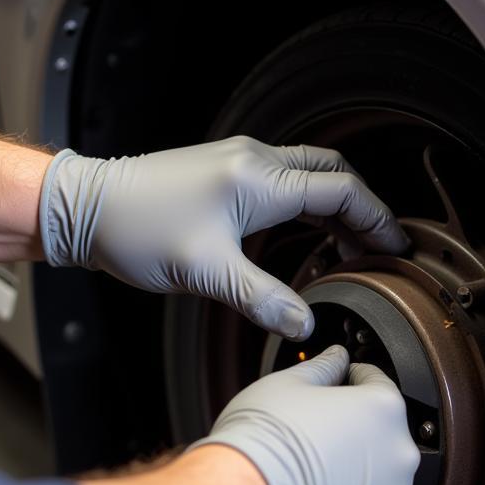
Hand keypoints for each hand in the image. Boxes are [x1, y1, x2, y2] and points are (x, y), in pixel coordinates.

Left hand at [39, 137, 406, 338]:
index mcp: (259, 178)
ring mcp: (239, 162)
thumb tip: (304, 324)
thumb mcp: (205, 272)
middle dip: (362, 210)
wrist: (87, 207)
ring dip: (334, 209)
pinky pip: (283, 183)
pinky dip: (306, 207)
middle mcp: (255, 160)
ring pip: (308, 178)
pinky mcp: (225, 172)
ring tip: (351, 250)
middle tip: (379, 249)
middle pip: (331, 176)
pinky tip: (308, 238)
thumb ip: (262, 300)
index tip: (397, 248)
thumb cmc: (137, 231)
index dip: (376, 220)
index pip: (340, 191)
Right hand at [192, 345, 418, 484]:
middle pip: (380, 439)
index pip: (377, 382)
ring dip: (352, 481)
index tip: (337, 387)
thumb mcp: (286, 384)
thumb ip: (322, 367)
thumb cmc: (260, 444)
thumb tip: (335, 358)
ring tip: (309, 480)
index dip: (352, 381)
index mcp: (382, 410)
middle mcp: (397, 459)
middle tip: (313, 440)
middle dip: (353, 436)